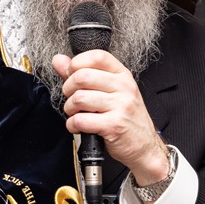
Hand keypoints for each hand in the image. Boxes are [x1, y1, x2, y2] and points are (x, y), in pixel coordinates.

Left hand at [52, 50, 169, 184]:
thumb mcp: (110, 92)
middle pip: (83, 76)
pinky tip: (78, 127)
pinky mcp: (114, 126)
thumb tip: (59, 60)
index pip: (97, 56)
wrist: (145, 147)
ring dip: (69, 109)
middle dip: (68, 89)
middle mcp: (124, 88)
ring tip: (76, 114)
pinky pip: (81, 120)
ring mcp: (121, 106)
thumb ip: (83, 74)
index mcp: (123, 76)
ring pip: (79, 98)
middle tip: (72, 99)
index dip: (77, 63)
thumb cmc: (126, 118)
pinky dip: (72, 125)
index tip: (72, 76)